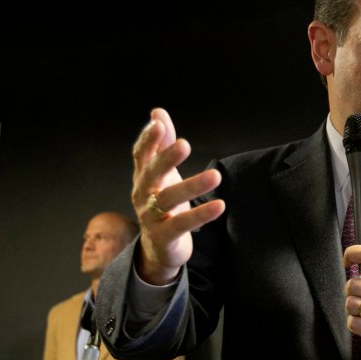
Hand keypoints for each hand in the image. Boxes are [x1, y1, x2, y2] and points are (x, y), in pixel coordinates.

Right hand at [132, 108, 224, 284]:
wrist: (158, 247)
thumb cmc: (162, 203)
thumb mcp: (162, 174)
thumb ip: (161, 144)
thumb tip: (157, 112)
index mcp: (143, 176)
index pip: (141, 154)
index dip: (147, 139)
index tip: (158, 123)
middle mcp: (142, 194)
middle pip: (152, 174)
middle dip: (166, 159)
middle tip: (185, 144)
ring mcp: (150, 216)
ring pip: (168, 199)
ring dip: (192, 186)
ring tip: (215, 176)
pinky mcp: (164, 236)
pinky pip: (182, 224)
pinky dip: (201, 215)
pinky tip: (220, 205)